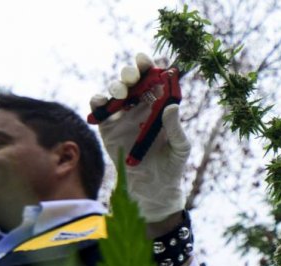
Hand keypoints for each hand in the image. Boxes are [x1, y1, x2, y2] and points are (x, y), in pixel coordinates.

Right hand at [90, 53, 189, 221]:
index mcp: (160, 106)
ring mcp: (123, 115)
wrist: (153, 188)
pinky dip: (99, 100)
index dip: (150, 67)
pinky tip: (105, 102)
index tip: (148, 61)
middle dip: (132, 72)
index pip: (154, 80)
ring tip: (123, 93)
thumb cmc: (171, 166)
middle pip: (133, 80)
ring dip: (117, 86)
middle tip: (135, 74)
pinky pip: (99, 107)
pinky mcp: (108, 127)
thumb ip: (176, 128)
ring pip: (116, 90)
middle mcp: (141, 107)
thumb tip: (171, 106)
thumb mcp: (180, 148)